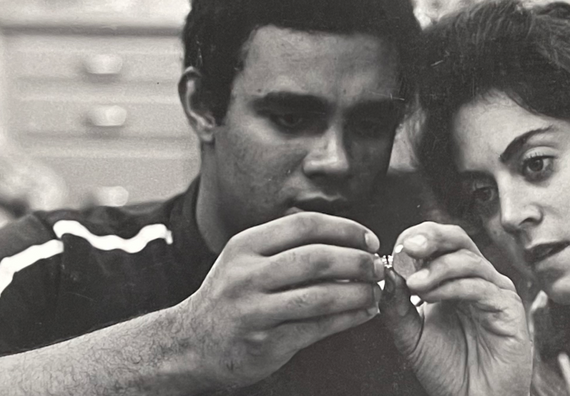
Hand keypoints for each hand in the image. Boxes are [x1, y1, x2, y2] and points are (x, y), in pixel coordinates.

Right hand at [170, 212, 383, 389]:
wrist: (190, 344)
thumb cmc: (230, 297)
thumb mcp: (245, 260)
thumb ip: (286, 247)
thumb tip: (347, 241)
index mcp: (246, 246)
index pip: (304, 225)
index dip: (345, 229)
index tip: (369, 239)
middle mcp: (246, 275)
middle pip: (316, 259)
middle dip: (358, 261)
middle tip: (379, 267)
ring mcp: (254, 310)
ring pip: (320, 296)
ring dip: (358, 293)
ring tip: (377, 292)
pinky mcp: (265, 343)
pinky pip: (317, 328)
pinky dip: (348, 319)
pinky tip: (364, 313)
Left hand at [380, 222, 531, 395]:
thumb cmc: (447, 370)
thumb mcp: (411, 335)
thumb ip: (396, 306)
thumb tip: (385, 273)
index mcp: (454, 279)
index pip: (438, 243)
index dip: (416, 239)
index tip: (393, 250)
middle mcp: (476, 279)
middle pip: (458, 239)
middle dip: (430, 237)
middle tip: (407, 246)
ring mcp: (494, 292)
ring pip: (469, 260)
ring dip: (438, 267)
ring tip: (415, 283)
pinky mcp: (509, 308)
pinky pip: (481, 287)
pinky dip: (454, 287)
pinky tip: (431, 296)